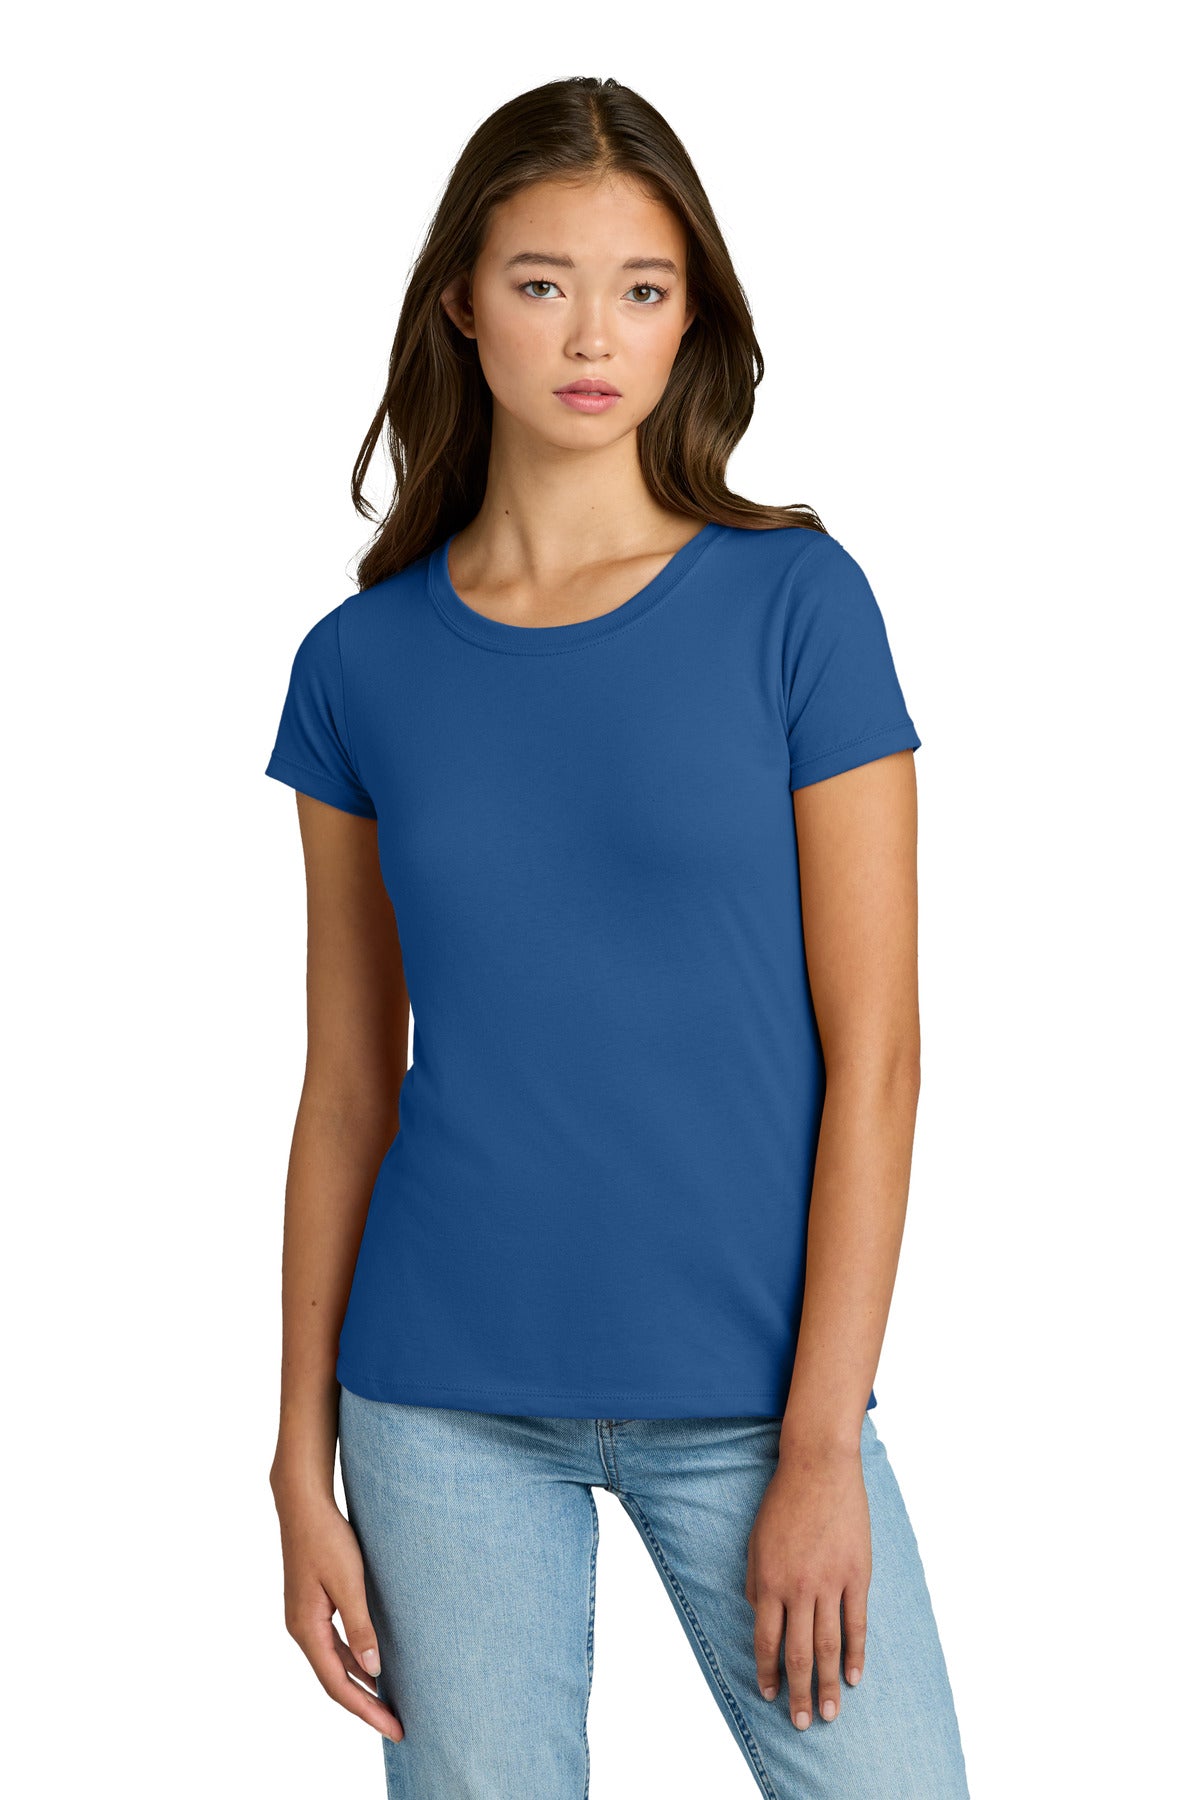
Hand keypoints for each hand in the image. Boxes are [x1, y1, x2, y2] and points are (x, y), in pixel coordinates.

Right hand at [271, 1475, 403, 1743]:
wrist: (303, 1504)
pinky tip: (373, 1666)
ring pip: (334, 1665)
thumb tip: (373, 1671)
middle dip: (366, 1706)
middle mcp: (302, 1630)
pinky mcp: (313, 1607)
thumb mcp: (348, 1581)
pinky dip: (353, 1662)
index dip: (367, 1710)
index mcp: (306, 1629)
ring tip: (389, 1705)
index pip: (338, 1684)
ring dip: (360, 1686)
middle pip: (335, 1681)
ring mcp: (305, 1619)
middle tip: (398, 1726)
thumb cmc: (326, 1538)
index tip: (394, 1728)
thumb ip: (360, 1626)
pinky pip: (334, 1646)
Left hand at [744, 1439, 870, 1729]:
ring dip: (827, 1684)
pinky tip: (854, 1678)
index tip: (768, 1695)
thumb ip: (756, 1584)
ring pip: (828, 1645)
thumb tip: (761, 1618)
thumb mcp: (755, 1543)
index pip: (766, 1640)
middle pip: (797, 1652)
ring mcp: (830, 1582)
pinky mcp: (856, 1574)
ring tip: (830, 1713)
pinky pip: (856, 1623)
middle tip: (802, 1723)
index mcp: (768, 1581)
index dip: (767, 1672)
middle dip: (798, 1692)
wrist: (817, 1467)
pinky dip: (856, 1654)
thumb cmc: (782, 1503)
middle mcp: (798, 1588)